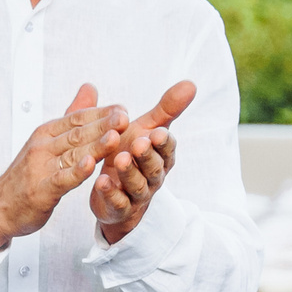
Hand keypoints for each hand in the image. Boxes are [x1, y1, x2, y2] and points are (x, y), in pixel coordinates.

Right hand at [0, 84, 124, 255]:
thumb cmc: (29, 174)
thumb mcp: (49, 140)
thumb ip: (73, 116)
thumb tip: (90, 88)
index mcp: (47, 133)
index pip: (77, 118)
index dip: (101, 113)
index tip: (123, 110)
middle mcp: (43, 146)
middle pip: (78, 133)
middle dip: (103, 125)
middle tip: (124, 118)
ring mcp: (41, 167)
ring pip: (73, 154)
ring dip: (96, 145)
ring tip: (115, 136)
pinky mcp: (41, 190)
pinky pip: (62, 179)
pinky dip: (76, 172)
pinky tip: (90, 165)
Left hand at [91, 81, 195, 245]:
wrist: (115, 191)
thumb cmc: (132, 153)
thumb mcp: (147, 129)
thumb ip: (166, 109)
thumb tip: (191, 83)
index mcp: (161, 156)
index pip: (167, 149)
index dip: (164, 142)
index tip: (158, 132)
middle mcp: (153, 176)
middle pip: (155, 168)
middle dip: (148, 156)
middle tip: (140, 143)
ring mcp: (136, 194)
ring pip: (137, 185)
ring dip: (129, 173)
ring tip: (119, 159)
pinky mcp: (119, 208)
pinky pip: (118, 202)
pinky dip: (110, 193)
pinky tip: (100, 181)